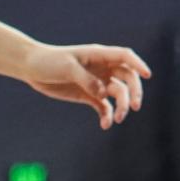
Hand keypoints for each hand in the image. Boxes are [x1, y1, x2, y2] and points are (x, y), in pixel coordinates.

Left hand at [22, 43, 149, 129]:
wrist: (32, 69)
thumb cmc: (50, 61)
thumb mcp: (67, 67)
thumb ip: (87, 79)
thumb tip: (104, 93)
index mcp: (100, 55)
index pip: (125, 57)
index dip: (138, 64)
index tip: (147, 75)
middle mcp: (103, 68)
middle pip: (127, 78)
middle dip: (134, 92)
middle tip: (135, 107)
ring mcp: (97, 82)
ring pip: (118, 94)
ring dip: (121, 106)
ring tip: (118, 119)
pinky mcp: (89, 96)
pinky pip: (103, 107)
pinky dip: (107, 116)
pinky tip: (105, 125)